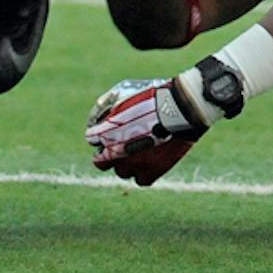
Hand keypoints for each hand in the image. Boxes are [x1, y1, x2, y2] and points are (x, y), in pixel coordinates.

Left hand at [87, 74, 211, 185]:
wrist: (180, 106)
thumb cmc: (154, 94)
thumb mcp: (124, 92)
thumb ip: (108, 106)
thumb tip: (100, 119)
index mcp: (105, 132)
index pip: (92, 140)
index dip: (99, 137)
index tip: (106, 135)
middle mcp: (115, 151)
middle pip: (104, 163)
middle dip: (111, 154)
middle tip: (123, 146)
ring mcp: (134, 163)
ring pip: (123, 172)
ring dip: (128, 164)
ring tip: (140, 153)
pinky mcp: (152, 172)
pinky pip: (141, 180)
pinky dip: (143, 174)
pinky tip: (149, 163)